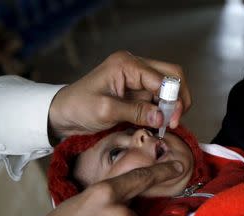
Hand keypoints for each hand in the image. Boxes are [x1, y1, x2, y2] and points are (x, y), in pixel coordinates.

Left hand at [49, 50, 191, 139]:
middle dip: (179, 99)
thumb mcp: (105, 110)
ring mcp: (138, 79)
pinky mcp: (138, 92)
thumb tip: (162, 117)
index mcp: (126, 64)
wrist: (64, 113)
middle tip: (175, 121)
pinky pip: (160, 98)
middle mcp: (135, 67)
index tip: (172, 121)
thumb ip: (135, 112)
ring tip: (168, 124)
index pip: (162, 78)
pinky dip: (164, 110)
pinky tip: (160, 123)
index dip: (172, 99)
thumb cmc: (78, 107)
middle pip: (173, 76)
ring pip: (170, 87)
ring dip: (173, 105)